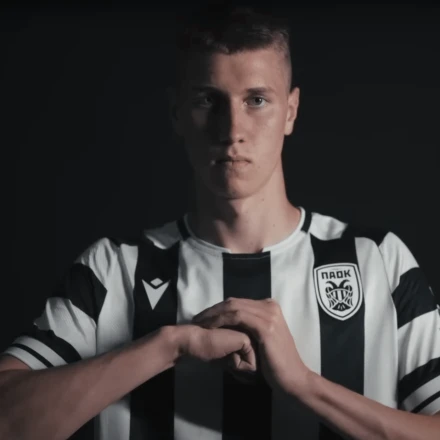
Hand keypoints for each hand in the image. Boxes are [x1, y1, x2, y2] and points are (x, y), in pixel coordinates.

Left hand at [192, 298, 309, 395]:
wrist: (293, 379)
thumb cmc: (276, 363)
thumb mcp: (262, 338)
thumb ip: (250, 326)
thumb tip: (227, 323)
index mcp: (269, 306)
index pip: (237, 302)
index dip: (217, 309)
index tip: (202, 318)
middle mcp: (270, 306)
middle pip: (233, 302)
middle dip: (212, 310)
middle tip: (196, 319)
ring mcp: (269, 315)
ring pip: (233, 307)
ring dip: (213, 315)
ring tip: (199, 323)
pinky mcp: (266, 327)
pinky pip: (237, 317)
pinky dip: (221, 320)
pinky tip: (210, 329)